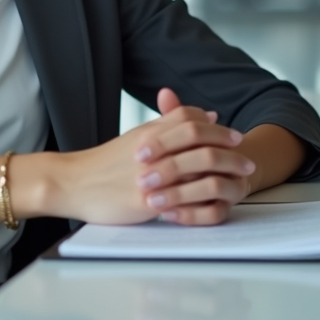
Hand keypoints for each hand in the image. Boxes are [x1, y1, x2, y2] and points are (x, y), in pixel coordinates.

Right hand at [53, 88, 252, 225]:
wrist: (72, 183)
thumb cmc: (105, 163)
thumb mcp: (137, 138)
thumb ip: (169, 125)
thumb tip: (206, 116)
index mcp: (150, 131)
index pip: (190, 119)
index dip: (216, 127)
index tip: (235, 136)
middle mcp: (152, 148)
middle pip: (199, 140)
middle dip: (229, 150)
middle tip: (247, 161)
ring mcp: (150, 174)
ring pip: (197, 168)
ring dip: (223, 174)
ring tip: (240, 181)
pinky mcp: (145, 200)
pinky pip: (183, 199)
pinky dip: (203, 200)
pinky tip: (217, 203)